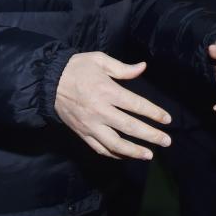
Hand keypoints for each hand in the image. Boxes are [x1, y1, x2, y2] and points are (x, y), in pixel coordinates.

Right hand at [55, 53, 171, 160]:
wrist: (48, 82)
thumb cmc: (76, 68)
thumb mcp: (99, 60)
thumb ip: (122, 68)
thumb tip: (143, 67)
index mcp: (106, 90)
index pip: (136, 105)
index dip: (154, 113)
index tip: (167, 119)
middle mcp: (100, 110)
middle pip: (130, 127)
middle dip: (151, 135)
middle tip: (167, 141)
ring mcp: (90, 125)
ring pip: (115, 143)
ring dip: (134, 151)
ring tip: (149, 154)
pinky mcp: (82, 133)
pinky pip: (100, 148)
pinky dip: (114, 154)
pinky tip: (125, 156)